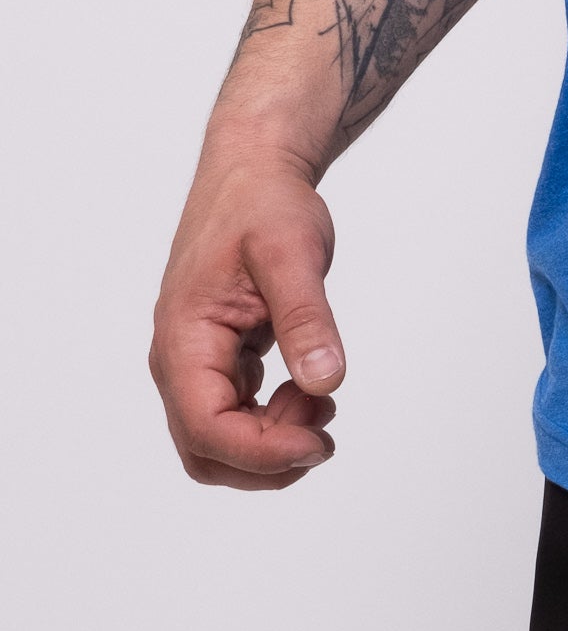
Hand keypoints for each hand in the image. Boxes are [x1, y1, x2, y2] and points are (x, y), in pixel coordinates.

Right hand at [149, 141, 345, 489]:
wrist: (252, 172)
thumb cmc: (263, 204)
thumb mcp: (292, 252)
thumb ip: (306, 318)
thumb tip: (325, 381)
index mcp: (184, 338)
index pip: (207, 429)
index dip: (262, 452)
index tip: (318, 443)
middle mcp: (178, 360)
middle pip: (207, 451)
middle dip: (267, 458)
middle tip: (324, 424)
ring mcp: (195, 362)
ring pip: (219, 441)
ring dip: (272, 443)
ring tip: (321, 403)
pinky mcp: (217, 358)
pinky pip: (234, 414)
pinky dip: (272, 421)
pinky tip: (309, 391)